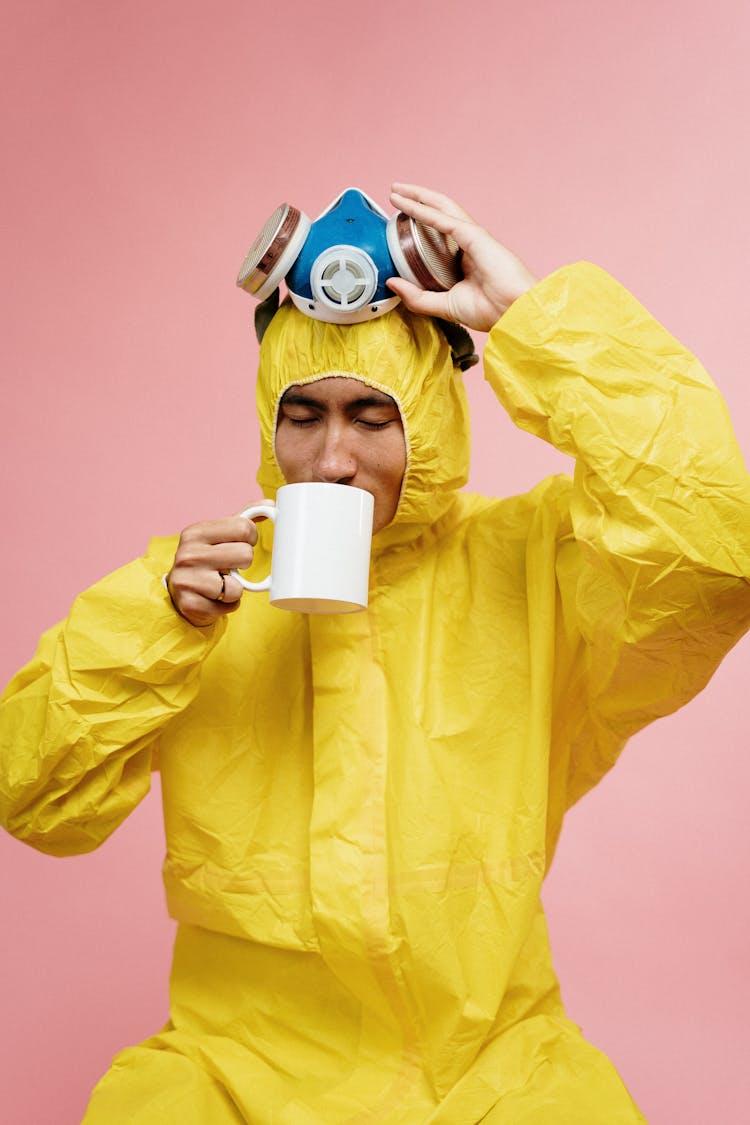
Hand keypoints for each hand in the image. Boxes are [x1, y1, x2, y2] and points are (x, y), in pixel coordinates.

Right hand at [166, 514, 258, 626]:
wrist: (181, 593)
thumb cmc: (207, 559)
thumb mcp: (219, 534)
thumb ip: (243, 518)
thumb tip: (270, 505)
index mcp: (196, 531)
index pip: (244, 527)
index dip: (250, 539)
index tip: (240, 544)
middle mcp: (188, 554)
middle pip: (246, 555)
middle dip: (244, 564)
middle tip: (230, 566)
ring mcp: (186, 580)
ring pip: (237, 586)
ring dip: (236, 589)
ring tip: (221, 584)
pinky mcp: (190, 604)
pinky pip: (230, 605)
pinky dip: (229, 605)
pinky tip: (215, 598)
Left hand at [387, 183, 536, 331]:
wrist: (513, 313)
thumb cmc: (490, 310)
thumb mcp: (444, 305)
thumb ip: (418, 297)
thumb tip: (391, 283)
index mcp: (464, 256)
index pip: (438, 231)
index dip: (419, 220)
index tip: (398, 217)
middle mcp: (468, 242)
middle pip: (438, 212)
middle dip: (415, 199)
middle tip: (394, 192)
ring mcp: (472, 236)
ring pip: (441, 208)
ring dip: (418, 197)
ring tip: (397, 190)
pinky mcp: (474, 236)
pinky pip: (444, 220)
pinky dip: (424, 211)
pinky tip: (408, 205)